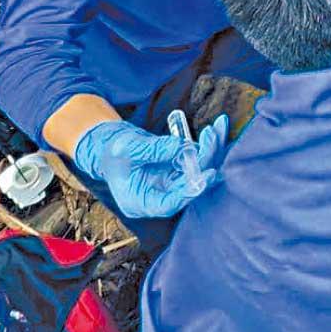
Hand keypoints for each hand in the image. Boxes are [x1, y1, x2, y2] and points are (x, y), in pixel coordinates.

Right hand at [73, 115, 229, 217]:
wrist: (112, 146)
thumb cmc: (114, 153)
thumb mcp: (127, 149)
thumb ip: (153, 150)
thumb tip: (180, 146)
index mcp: (142, 202)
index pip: (171, 203)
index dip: (190, 191)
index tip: (207, 175)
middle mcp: (162, 196)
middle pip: (191, 184)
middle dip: (206, 160)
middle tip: (213, 137)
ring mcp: (174, 183)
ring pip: (200, 170)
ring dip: (212, 149)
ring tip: (219, 128)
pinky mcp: (182, 170)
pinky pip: (201, 159)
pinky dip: (210, 144)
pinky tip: (219, 127)